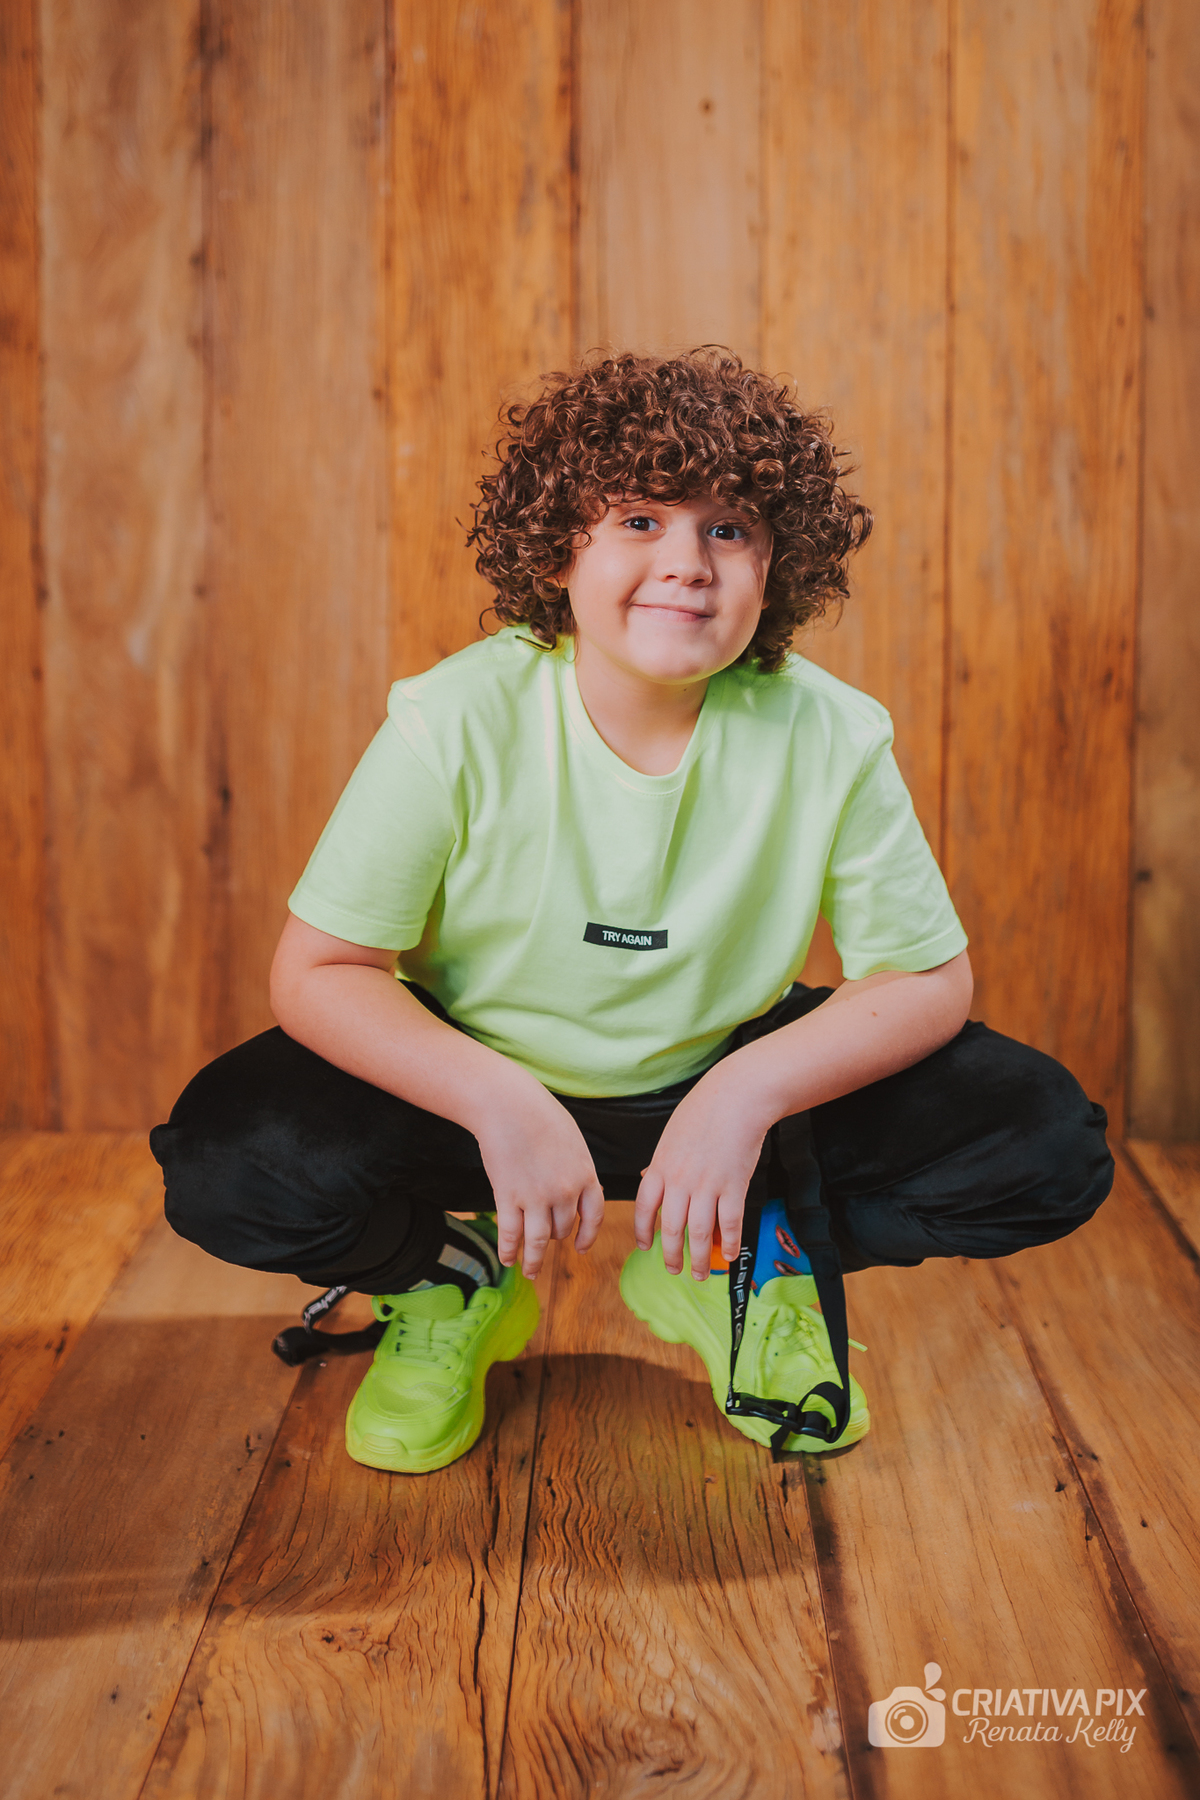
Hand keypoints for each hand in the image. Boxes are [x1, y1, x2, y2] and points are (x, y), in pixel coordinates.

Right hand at [475, 1083, 605, 1278]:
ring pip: (539, 1241)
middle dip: (555, 1237)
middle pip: (563, 1229)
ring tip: (529, 1271)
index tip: (580, 1247)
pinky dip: (508, 1250)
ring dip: (533, 1261)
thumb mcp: (572, 1141)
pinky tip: (506, 1259)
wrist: (508, 1104)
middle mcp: (565, 1191)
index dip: (588, 1236)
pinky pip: (511, 1234)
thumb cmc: (539, 1115)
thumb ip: (578, 1168)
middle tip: (544, 1241)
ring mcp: (536, 1197)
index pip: (594, 1216)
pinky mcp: (509, 1197)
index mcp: (585, 1175)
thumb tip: (582, 1193)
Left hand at [633, 1062, 770, 1280]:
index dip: (643, 1231)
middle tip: (674, 1270)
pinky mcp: (734, 1185)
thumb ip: (660, 1162)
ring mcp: (707, 1184)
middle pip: (670, 1227)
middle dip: (671, 1254)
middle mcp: (680, 1180)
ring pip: (699, 1232)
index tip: (645, 1247)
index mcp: (661, 1167)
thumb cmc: (703, 1111)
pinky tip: (730, 1254)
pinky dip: (730, 1242)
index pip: (644, 1208)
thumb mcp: (671, 1136)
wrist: (736, 1096)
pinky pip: (730, 1222)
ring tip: (698, 1273)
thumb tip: (647, 1179)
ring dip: (698, 1258)